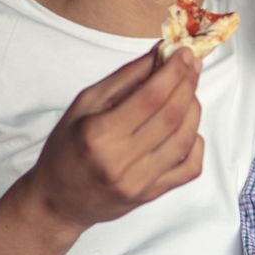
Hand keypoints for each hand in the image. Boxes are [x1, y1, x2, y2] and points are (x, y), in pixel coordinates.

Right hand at [19, 47, 204, 233]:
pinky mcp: (151, 195)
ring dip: (194, 109)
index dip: (174, 72)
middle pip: (172, 116)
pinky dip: (197, 143)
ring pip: (185, 139)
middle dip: (188, 84)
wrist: (57, 202)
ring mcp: (139, 182)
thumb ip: (124, 78)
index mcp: (99, 134)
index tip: (185, 53)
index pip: (150, 97)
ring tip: (189, 91)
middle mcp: (121, 161)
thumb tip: (159, 55)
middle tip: (192, 65)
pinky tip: (188, 128)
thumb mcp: (84, 105)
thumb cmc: (66, 148)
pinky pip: (190, 168)